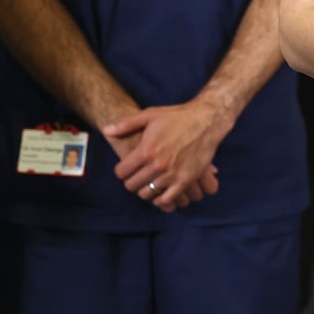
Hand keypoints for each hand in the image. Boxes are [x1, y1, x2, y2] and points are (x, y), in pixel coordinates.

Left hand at [104, 101, 227, 211]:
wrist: (207, 121)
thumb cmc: (177, 117)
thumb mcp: (150, 114)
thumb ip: (126, 124)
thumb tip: (106, 130)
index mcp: (146, 151)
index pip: (121, 173)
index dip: (122, 170)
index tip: (127, 167)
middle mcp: (157, 165)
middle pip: (132, 185)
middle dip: (131, 181)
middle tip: (138, 175)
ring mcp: (172, 174)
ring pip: (147, 194)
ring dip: (145, 189)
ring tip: (149, 182)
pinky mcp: (185, 180)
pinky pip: (167, 199)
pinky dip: (161, 199)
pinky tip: (161, 192)